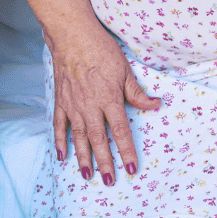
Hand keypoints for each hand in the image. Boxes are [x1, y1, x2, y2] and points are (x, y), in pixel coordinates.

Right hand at [47, 27, 158, 185]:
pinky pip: (60, 125)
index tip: (131, 169)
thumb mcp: (125, 70)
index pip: (120, 132)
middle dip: (104, 162)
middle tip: (109, 181)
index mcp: (109, 99)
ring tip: (87, 176)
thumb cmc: (100, 50)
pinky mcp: (61, 101)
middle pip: (99, 140)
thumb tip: (156, 105)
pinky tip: (63, 155)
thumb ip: (137, 93)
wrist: (72, 36)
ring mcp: (73, 105)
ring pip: (79, 137)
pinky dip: (61, 141)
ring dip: (83, 158)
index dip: (127, 152)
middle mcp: (90, 106)